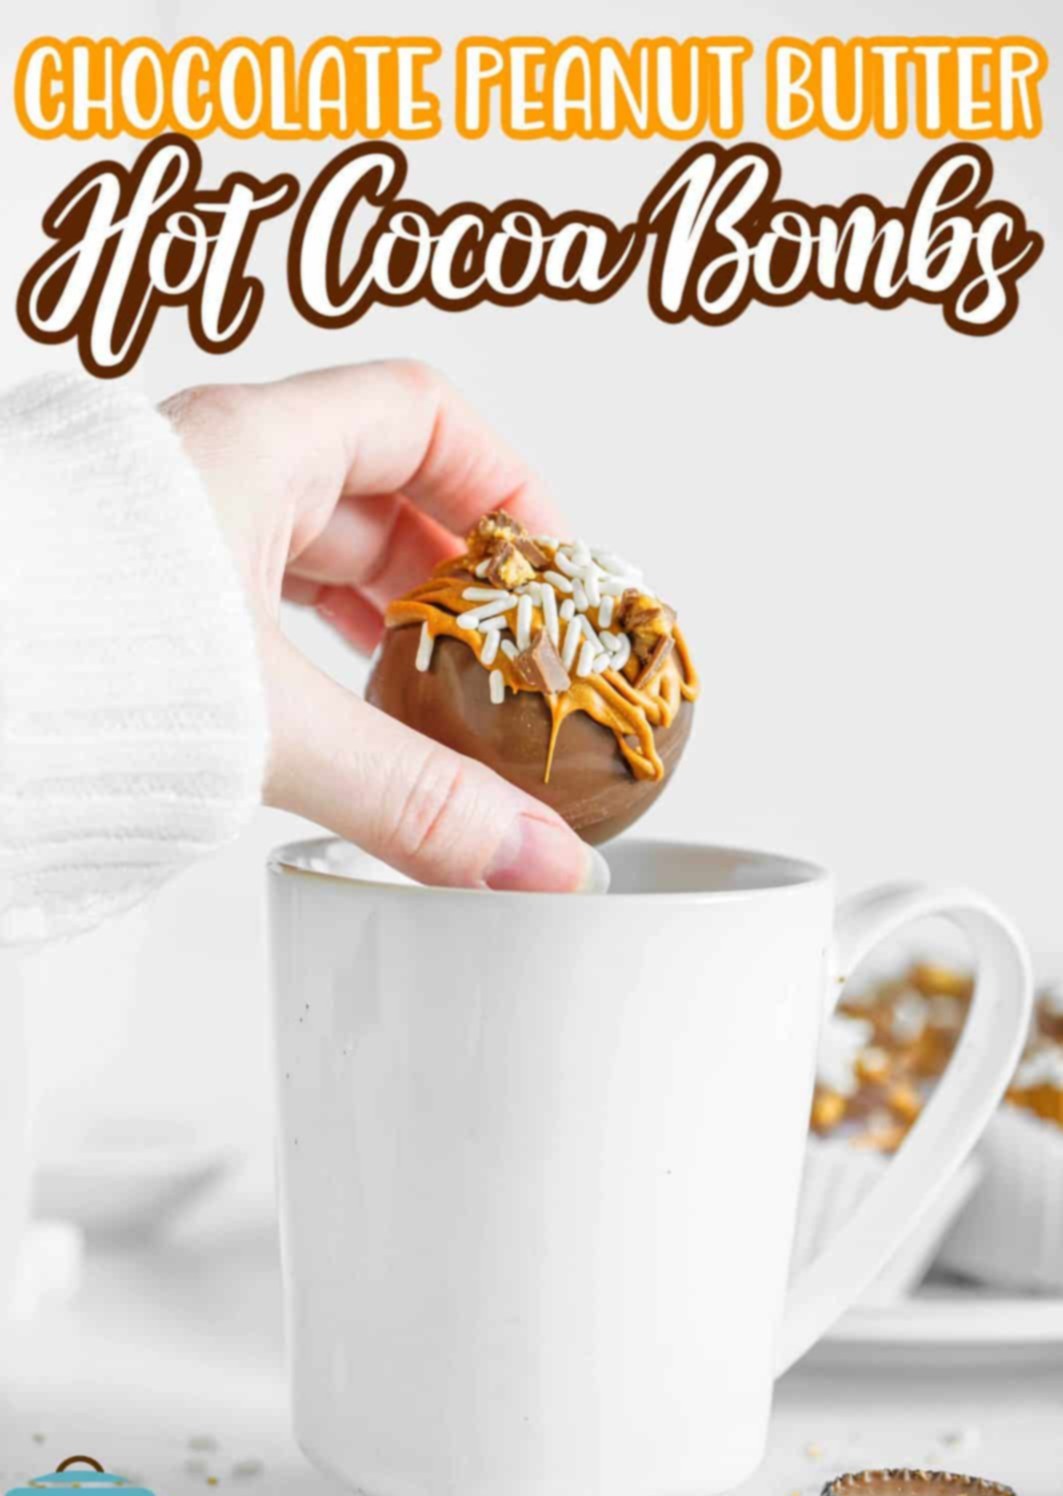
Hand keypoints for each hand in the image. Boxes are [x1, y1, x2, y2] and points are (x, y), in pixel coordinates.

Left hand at [161, 363, 606, 890]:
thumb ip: (409, 796)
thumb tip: (530, 860)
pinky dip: (316, 648)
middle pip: (380, 491)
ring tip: (440, 692)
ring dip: (386, 616)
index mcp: (253, 449)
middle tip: (507, 654)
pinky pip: (261, 599)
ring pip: (316, 549)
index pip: (421, 416)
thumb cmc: (59, 649)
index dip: (503, 483)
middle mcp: (214, 473)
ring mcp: (176, 534)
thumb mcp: (268, 722)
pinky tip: (340, 708)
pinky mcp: (147, 598)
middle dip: (455, 574)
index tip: (547, 566)